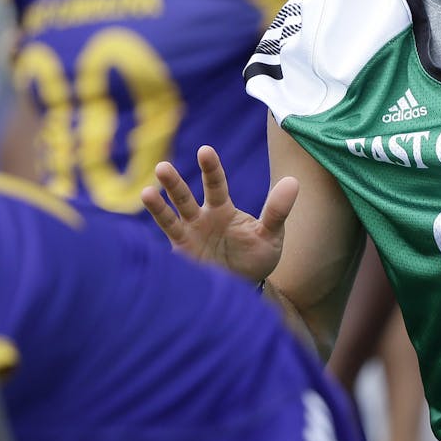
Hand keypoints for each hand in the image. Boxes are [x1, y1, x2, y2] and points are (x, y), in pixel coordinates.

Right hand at [141, 145, 298, 282]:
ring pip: (171, 215)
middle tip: (162, 167)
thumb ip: (277, 210)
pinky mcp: (181, 254)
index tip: (204, 150)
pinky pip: (168, 238)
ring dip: (158, 204)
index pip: (215, 184)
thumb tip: (293, 181)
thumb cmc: (256, 259)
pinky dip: (159, 228)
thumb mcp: (271, 235)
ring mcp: (189, 235)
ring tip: (147, 191)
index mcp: (223, 209)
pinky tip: (147, 219)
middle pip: (185, 196)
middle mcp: (202, 218)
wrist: (245, 290)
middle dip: (174, 183)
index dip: (210, 168)